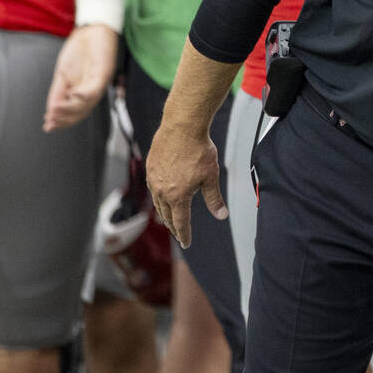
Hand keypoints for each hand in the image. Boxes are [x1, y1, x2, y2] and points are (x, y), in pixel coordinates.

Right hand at [44, 24, 118, 130]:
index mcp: (84, 91)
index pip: (76, 113)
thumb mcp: (63, 73)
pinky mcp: (104, 72)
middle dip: (65, 119)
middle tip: (51, 120)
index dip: (62, 121)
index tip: (48, 126)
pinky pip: (96, 87)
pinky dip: (84, 94)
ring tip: (55, 110)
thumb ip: (58, 92)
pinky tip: (73, 95)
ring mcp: (100, 81)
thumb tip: (50, 110)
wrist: (91, 30)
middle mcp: (93, 89)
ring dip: (70, 108)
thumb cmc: (80, 50)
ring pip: (88, 103)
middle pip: (82, 112)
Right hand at [146, 118, 227, 247]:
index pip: (181, 222)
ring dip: (165, 212)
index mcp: (177, 196)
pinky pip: (153, 188)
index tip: (186, 244)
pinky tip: (162, 196)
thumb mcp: (211, 176)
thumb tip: (222, 215)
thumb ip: (214, 198)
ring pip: (158, 203)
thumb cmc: (199, 151)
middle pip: (167, 215)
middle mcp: (162, 191)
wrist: (182, 128)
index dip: (184, 234)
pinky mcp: (150, 168)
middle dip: (174, 225)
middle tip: (179, 232)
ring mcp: (154, 180)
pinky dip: (158, 197)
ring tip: (169, 218)